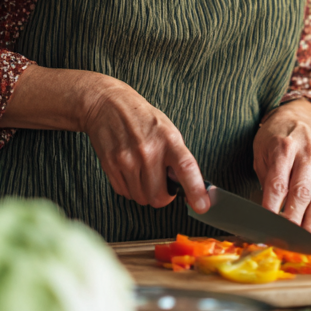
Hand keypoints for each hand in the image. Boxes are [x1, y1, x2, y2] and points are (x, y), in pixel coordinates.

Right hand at [78, 77, 209, 211]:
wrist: (107, 105)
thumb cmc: (142, 118)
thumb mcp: (167, 130)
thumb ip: (177, 157)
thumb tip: (188, 186)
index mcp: (169, 139)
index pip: (186, 168)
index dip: (196, 190)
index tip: (202, 206)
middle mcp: (148, 151)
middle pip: (159, 197)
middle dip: (163, 196)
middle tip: (162, 184)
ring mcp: (127, 160)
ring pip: (141, 198)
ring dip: (145, 192)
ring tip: (143, 172)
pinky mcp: (110, 165)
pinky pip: (124, 193)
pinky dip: (130, 188)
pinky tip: (130, 171)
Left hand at [254, 100, 310, 245]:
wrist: (300, 118)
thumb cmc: (275, 139)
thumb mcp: (262, 154)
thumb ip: (266, 181)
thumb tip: (264, 217)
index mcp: (285, 148)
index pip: (278, 184)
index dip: (271, 209)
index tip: (264, 230)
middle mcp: (309, 154)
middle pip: (302, 193)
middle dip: (293, 222)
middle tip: (285, 243)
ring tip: (307, 246)